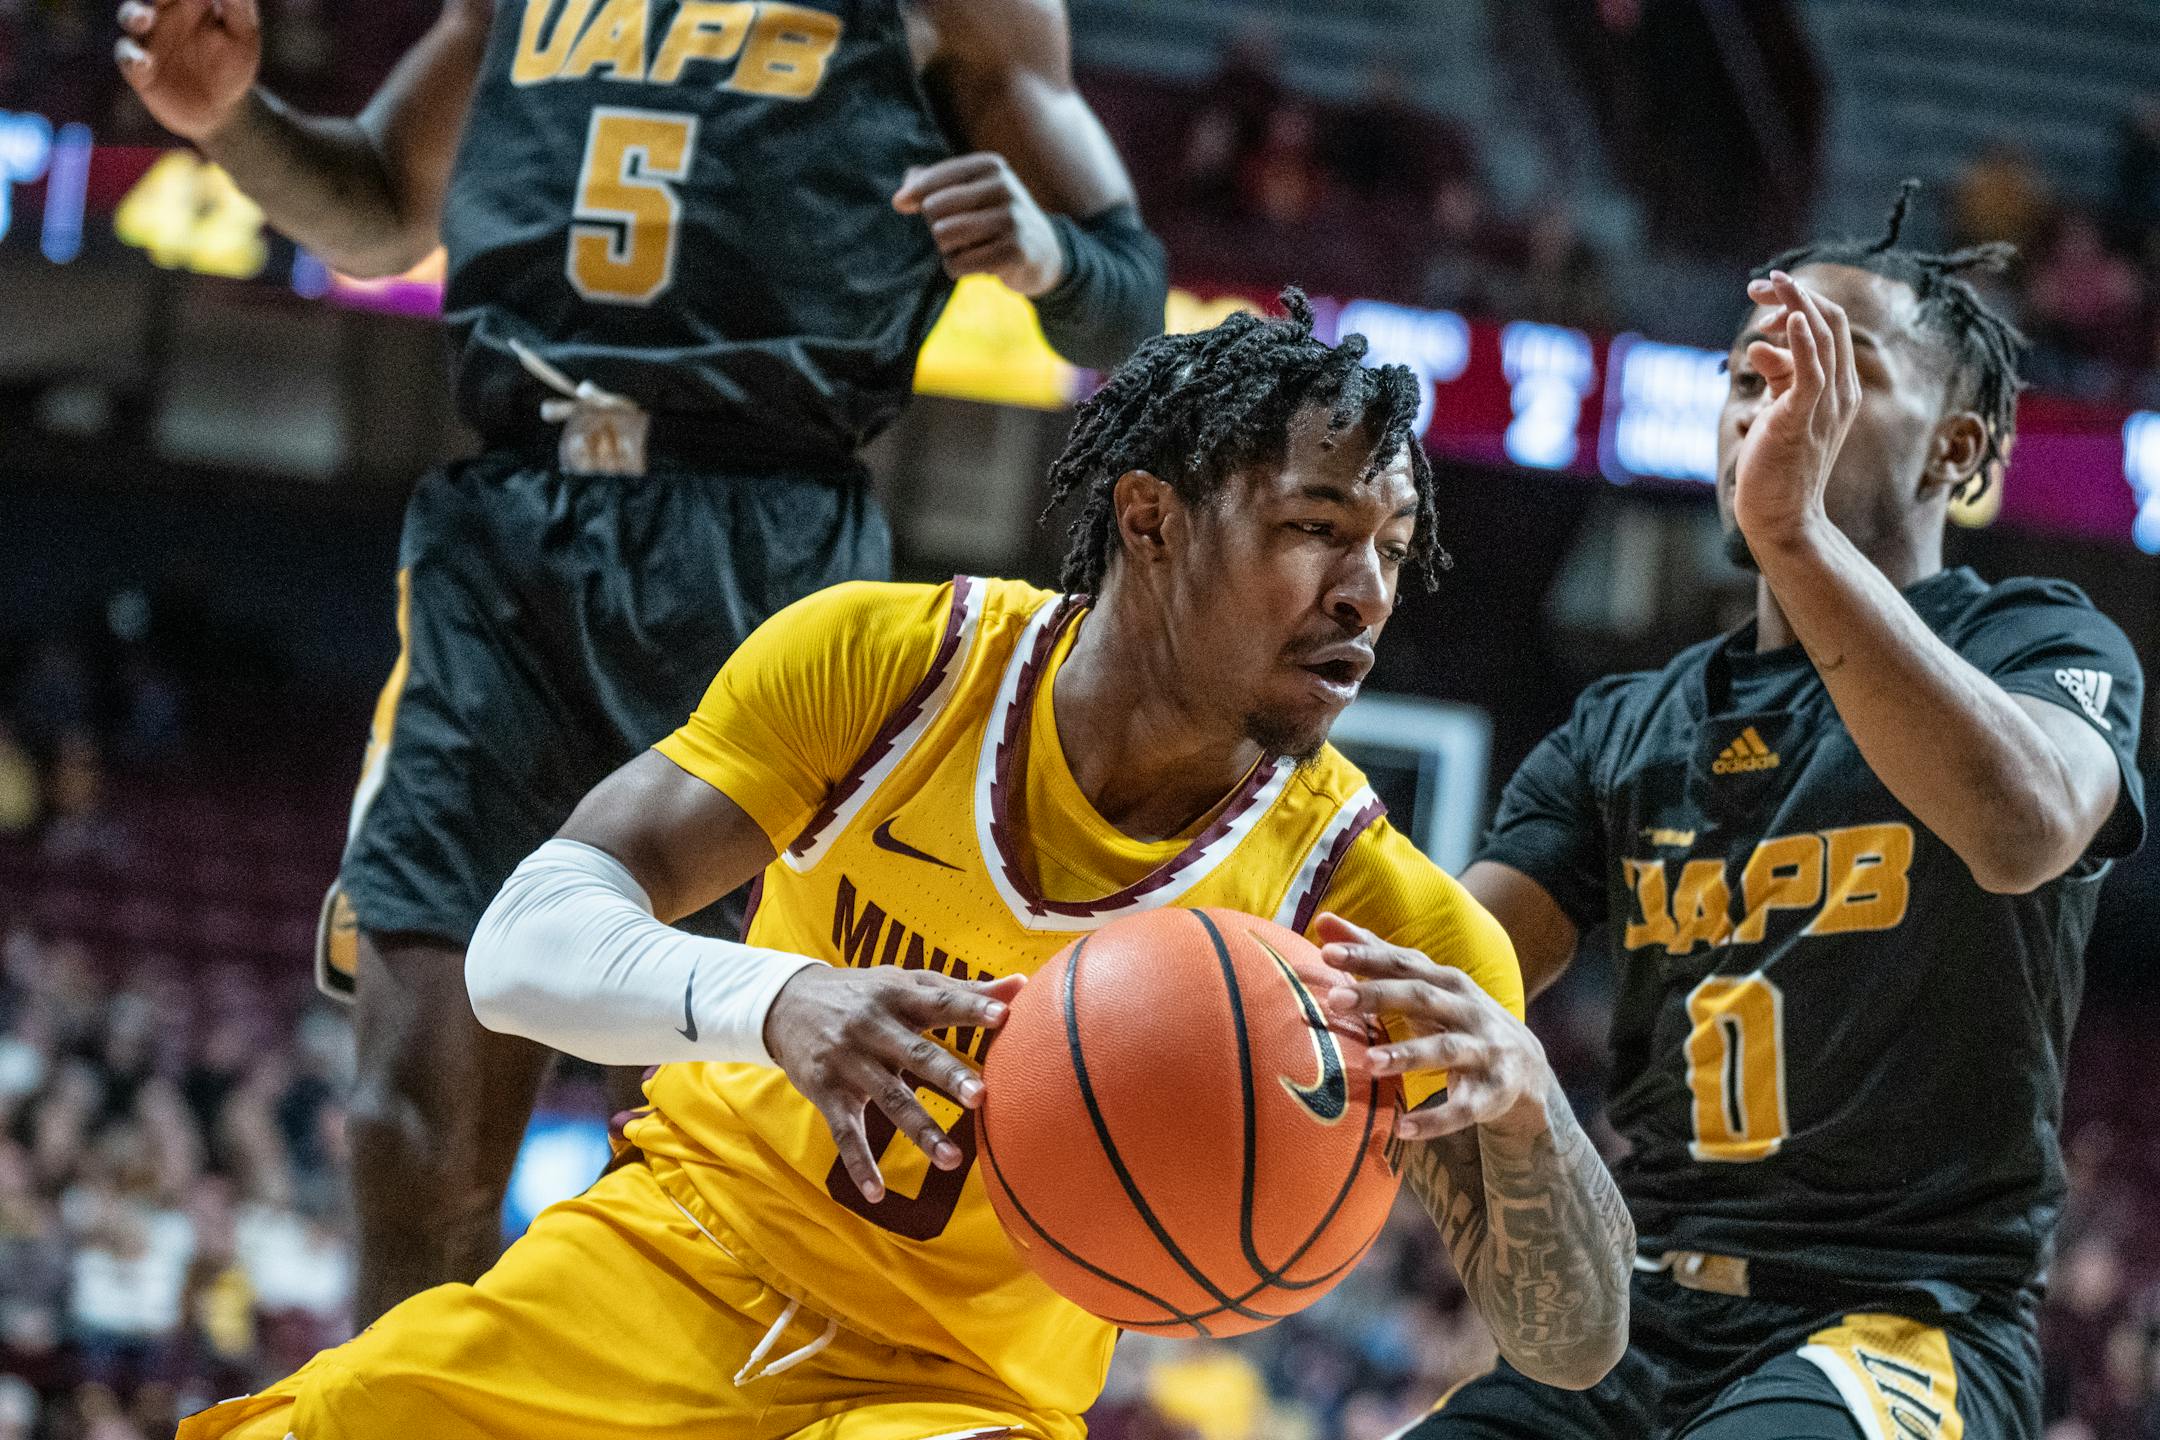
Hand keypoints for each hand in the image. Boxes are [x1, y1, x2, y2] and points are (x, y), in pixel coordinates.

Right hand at [115, 0, 261, 142]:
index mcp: (188, 1)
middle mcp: (163, 15)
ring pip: (131, 18)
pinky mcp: (141, 70)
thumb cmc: (235, 64)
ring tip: (146, 18)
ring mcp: (149, 41)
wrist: (225, 109)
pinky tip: (145, 62)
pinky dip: (132, 58)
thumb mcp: (244, 36)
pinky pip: (128, 59)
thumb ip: (237, 6)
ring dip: (134, 15)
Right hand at [764, 964, 1023, 1201]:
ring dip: (920, 1130)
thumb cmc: (864, 992)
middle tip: (980, 1096)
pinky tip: (877, 1192)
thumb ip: (960, 989)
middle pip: (915, 1054)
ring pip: (888, 1098)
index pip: (939, 1001)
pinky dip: (859, 1164)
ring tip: (952, 1160)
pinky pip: (844, 1133)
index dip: (970, 1007)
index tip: (1005, 1015)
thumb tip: (1022, 984)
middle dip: (947, 1075)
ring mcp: (848, 1062)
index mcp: (897, 995)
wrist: (785, 1003)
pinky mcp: (826, 1093)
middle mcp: (871, 1027)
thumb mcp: (905, 981)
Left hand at [893, 153, 1065, 296]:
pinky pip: (958, 263)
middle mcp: (1003, 187)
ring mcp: (1011, 219)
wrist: (1042, 253)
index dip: (911, 195)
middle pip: (933, 208)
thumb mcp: (968, 192)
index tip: (900, 204)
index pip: (933, 179)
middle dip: (936, 227)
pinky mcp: (1013, 252)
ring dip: (947, 249)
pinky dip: (957, 269)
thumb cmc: (993, 219)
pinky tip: (977, 265)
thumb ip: (930, 184)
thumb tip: (901, 198)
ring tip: (967, 249)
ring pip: (943, 235)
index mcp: (990, 166)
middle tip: (958, 234)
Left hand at [1315, 914, 1554, 1142]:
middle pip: (1421, 997)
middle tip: (1334, 999)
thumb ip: (1375, 955)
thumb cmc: (1456, 1017)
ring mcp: (1483, 1050)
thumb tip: (1323, 922)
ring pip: (1444, 1050)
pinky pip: (1463, 1108)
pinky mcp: (1492, 1092)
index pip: (1402, 963)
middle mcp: (1466, 1009)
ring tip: (1369, 1062)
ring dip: (1407, 1055)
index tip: (1325, 952)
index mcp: (1445, 981)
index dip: (1367, 956)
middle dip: (1378, 996)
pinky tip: (1404, 1129)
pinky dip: (1435, 1119)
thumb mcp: (1423, 984)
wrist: (1526, 1066)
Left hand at [1731, 270, 1860, 550]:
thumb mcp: (1779, 410)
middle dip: (1796, 294)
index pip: (1832, 327)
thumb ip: (1777, 377)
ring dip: (1795, 305)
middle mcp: (1841, 392)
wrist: (1781, 515)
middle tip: (1760, 284)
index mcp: (1840, 388)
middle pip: (1831, 322)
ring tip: (1766, 288)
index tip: (1764, 297)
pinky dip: (1802, 342)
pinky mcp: (1802, 419)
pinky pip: (1811, 373)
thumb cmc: (1778, 465)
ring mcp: (1826, 405)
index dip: (1802, 302)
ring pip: (1823, 338)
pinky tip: (1786, 319)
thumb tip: (1759, 345)